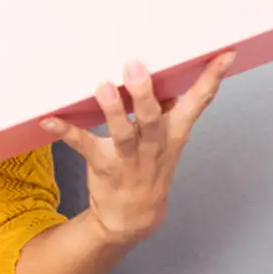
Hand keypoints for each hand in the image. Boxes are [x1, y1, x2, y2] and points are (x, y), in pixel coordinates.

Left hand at [40, 50, 234, 246]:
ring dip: (113, 111)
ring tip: (103, 87)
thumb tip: (167, 68)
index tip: (223, 54)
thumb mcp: (167, 138)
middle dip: (145, 94)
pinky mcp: (103, 166)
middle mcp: (154, 146)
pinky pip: (83, 146)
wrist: (134, 219)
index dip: (211, 79)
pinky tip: (49, 119)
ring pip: (123, 134)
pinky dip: (65, 132)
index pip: (198, 103)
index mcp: (174, 133)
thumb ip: (167, 106)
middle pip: (153, 119)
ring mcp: (129, 159)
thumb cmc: (150, 166)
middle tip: (135, 66)